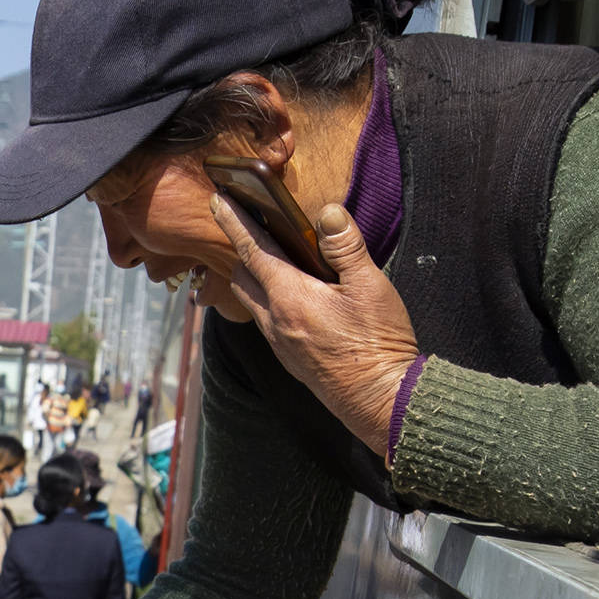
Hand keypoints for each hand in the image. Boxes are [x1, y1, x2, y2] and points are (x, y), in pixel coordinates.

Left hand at [207, 189, 420, 457]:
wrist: (381, 400)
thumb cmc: (378, 344)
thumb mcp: (370, 287)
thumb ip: (346, 247)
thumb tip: (328, 213)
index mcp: (290, 297)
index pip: (252, 250)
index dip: (233, 221)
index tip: (216, 199)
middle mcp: (275, 321)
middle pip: (242, 276)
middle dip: (241, 248)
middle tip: (249, 226)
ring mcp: (279, 343)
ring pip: (251, 301)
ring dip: (254, 277)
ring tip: (271, 258)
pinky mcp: (290, 359)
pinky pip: (266, 321)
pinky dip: (268, 300)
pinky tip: (293, 296)